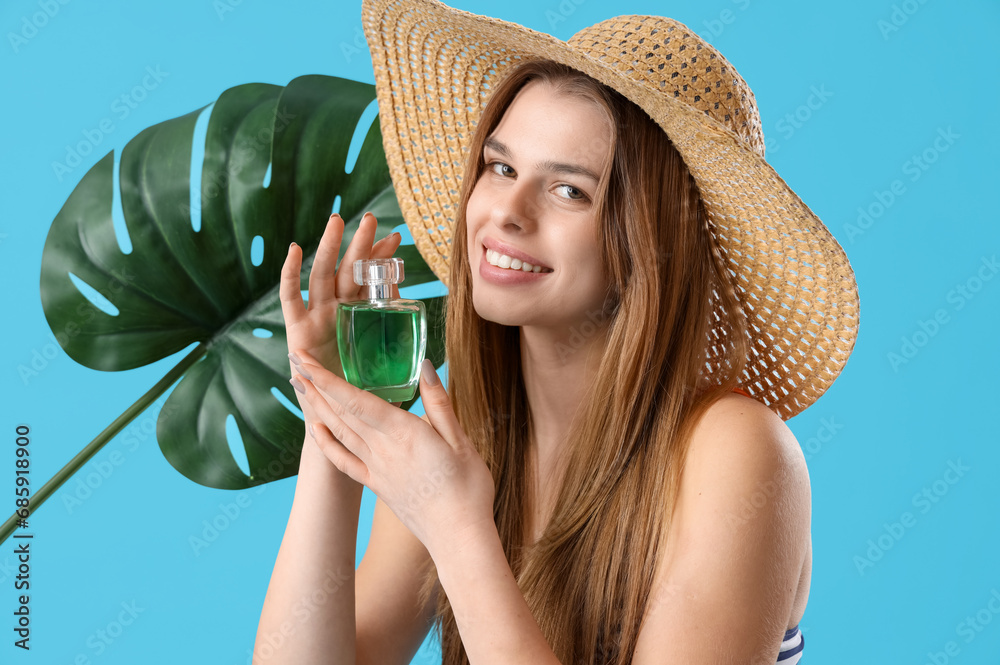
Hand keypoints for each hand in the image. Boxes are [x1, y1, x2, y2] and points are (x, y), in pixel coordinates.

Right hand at [279, 212, 402, 423]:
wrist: (341, 429)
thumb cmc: (368, 399)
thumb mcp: (390, 366)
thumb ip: (401, 346)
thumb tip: (427, 329)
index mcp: (361, 319)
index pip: (372, 282)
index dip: (382, 261)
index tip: (397, 239)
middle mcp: (337, 314)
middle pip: (348, 272)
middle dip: (358, 245)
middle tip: (370, 218)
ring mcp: (316, 320)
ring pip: (322, 276)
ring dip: (329, 248)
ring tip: (337, 221)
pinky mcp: (296, 332)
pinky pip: (290, 299)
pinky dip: (290, 274)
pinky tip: (294, 249)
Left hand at [289, 350, 496, 553]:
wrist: (458, 538)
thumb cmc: (467, 490)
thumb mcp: (461, 441)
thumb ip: (440, 403)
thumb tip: (425, 365)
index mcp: (404, 434)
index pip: (356, 400)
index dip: (327, 378)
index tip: (305, 359)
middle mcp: (382, 450)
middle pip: (340, 412)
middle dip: (315, 384)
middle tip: (293, 359)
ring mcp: (376, 468)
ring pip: (338, 431)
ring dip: (316, 406)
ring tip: (298, 384)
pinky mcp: (376, 485)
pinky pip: (343, 460)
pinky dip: (326, 443)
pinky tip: (315, 429)